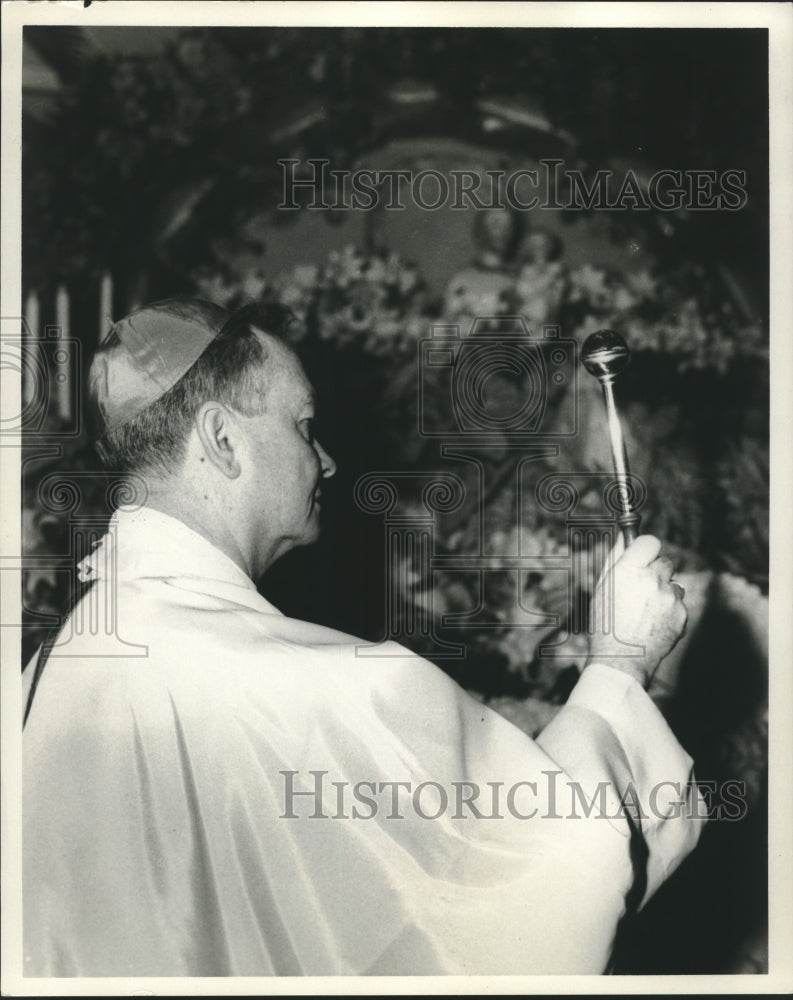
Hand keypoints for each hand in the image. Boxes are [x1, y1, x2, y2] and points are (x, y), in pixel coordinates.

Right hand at [586, 534, 687, 688]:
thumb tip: (623, 536)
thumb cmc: (605, 623)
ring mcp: (669, 598)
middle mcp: (652, 580)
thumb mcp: (603, 587)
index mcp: (629, 570)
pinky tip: (653, 624)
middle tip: (641, 590)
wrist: (620, 660)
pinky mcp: (681, 615)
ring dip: (664, 593)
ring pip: (674, 584)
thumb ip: (616, 558)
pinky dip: (670, 612)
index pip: (650, 541)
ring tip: (645, 612)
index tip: (643, 556)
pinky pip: (678, 605)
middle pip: (665, 562)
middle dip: (656, 572)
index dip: (646, 548)